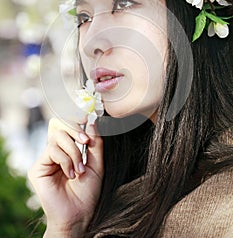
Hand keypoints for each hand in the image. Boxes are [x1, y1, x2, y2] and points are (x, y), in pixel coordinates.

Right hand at [28, 117, 103, 236]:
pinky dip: (65, 160)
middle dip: (75, 129)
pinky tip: (70, 174)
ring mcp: (46, 158)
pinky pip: (51, 150)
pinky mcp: (38, 168)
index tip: (86, 120)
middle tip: (86, 141)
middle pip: (58, 124)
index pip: (67, 124)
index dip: (74, 119)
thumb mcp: (97, 164)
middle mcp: (55, 150)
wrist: (79, 215)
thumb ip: (95, 143)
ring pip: (57, 137)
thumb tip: (91, 122)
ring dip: (73, 151)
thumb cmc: (88, 192)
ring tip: (79, 169)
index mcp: (68, 148)